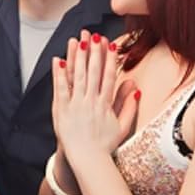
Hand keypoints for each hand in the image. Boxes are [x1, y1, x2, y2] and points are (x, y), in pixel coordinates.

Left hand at [52, 32, 139, 164]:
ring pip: (77, 76)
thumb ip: (129, 106)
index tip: (109, 44)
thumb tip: (135, 87)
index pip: (108, 76)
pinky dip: (59, 73)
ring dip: (77, 57)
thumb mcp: (122, 126)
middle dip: (93, 52)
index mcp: (105, 104)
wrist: (88, 160)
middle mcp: (91, 101)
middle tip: (92, 35)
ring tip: (77, 40)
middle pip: (93, 72)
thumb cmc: (104, 144)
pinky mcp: (63, 109)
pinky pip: (61, 88)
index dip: (108, 59)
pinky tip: (58, 59)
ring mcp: (76, 104)